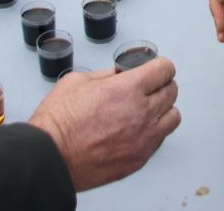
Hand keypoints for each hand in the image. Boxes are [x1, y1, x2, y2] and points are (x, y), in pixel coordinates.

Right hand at [29, 60, 180, 191]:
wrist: (51, 157)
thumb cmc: (58, 123)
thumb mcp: (78, 81)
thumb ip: (106, 75)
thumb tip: (117, 75)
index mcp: (128, 89)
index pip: (164, 69)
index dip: (160, 66)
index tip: (157, 67)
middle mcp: (141, 113)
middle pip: (172, 91)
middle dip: (162, 85)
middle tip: (151, 86)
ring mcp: (143, 138)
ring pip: (173, 117)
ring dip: (163, 110)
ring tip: (149, 109)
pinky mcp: (139, 158)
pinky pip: (160, 140)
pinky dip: (154, 132)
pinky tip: (140, 129)